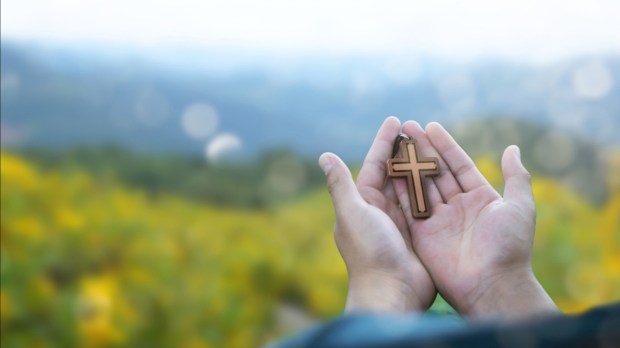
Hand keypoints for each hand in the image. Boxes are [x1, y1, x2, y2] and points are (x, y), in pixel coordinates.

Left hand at [319, 117, 435, 312]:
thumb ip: (340, 184)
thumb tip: (325, 156)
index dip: (384, 142)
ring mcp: (401, 222)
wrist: (391, 292)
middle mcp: (380, 210)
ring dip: (420, 164)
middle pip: (394, 172)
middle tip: (416, 126)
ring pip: (411, 185)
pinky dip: (433, 187)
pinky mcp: (419, 233)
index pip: (375, 165)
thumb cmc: (369, 251)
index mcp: (362, 203)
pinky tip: (444, 173)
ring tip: (432, 142)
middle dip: (404, 149)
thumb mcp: (352, 213)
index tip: (395, 121)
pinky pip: (426, 204)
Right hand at [393, 121, 556, 317]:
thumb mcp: (519, 206)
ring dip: (409, 164)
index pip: (459, 165)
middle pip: (436, 172)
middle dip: (423, 149)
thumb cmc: (509, 245)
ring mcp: (438, 220)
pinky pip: (409, 206)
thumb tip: (512, 148)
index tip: (431, 126)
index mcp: (480, 198)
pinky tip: (390, 168)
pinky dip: (400, 188)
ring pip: (421, 185)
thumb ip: (515, 176)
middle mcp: (457, 207)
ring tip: (396, 141)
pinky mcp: (422, 234)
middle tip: (408, 127)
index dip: (445, 146)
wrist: (491, 283)